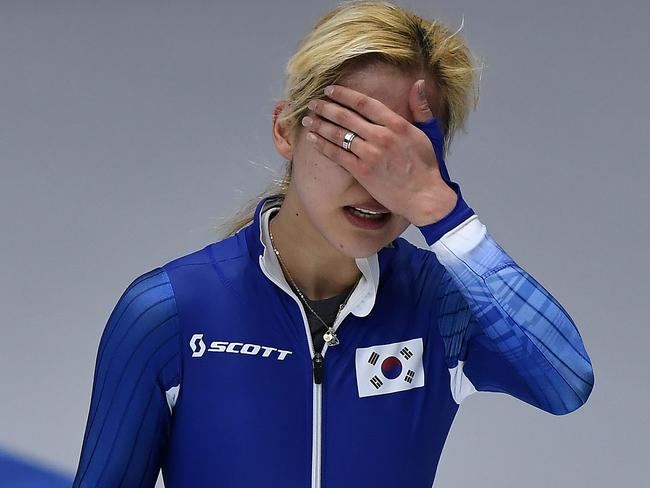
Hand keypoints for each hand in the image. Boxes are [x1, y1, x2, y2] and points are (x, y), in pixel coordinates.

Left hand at [302, 79, 456, 225]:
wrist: (424, 196)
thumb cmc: (426, 166)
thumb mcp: (429, 133)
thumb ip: (421, 108)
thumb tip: (418, 83)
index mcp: (397, 124)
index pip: (365, 103)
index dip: (344, 95)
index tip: (331, 90)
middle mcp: (381, 136)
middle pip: (347, 116)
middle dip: (326, 108)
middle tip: (313, 103)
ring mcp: (370, 154)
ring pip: (339, 134)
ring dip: (320, 125)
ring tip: (308, 119)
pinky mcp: (362, 171)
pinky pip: (337, 155)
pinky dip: (323, 145)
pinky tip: (312, 139)